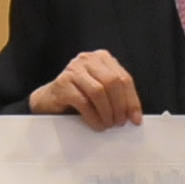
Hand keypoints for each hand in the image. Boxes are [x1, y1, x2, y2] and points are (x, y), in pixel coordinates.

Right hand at [28, 50, 142, 128]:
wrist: (49, 100)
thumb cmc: (78, 96)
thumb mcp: (101, 91)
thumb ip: (116, 96)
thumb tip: (134, 115)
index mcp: (102, 58)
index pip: (124, 78)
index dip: (132, 100)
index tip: (135, 119)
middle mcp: (88, 59)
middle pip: (112, 82)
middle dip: (120, 106)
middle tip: (119, 123)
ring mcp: (73, 69)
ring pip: (99, 91)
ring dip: (107, 113)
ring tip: (107, 125)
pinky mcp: (62, 83)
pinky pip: (83, 101)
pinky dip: (93, 117)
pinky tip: (96, 124)